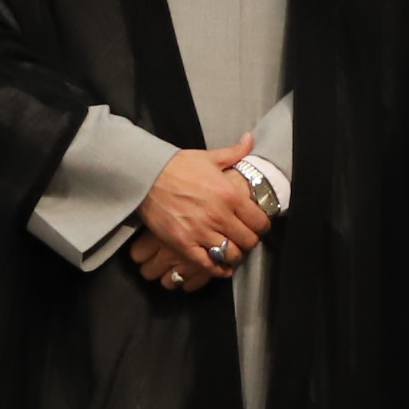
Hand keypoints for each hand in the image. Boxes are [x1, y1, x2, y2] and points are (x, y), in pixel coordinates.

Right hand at [137, 133, 267, 287]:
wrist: (146, 176)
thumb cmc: (178, 165)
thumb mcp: (209, 157)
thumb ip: (234, 152)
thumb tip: (250, 139)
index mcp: (230, 195)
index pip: (260, 222)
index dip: (261, 226)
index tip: (256, 226)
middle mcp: (219, 216)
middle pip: (248, 241)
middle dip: (249, 241)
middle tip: (243, 238)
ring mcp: (201, 232)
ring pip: (231, 255)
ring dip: (234, 255)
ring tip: (231, 251)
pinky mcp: (183, 244)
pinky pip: (207, 265)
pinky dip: (217, 270)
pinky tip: (221, 267)